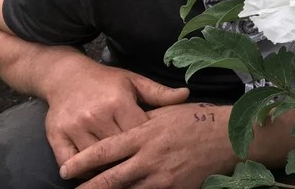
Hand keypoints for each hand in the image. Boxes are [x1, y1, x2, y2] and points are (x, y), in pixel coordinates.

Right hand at [43, 58, 189, 168]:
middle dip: (130, 160)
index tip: (158, 153)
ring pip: (94, 160)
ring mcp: (75, 127)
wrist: (66, 76)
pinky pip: (69, 162)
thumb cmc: (106, 81)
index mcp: (118, 102)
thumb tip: (186, 95)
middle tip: (142, 169)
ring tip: (121, 174)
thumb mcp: (134, 81)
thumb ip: (159, 93)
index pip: (138, 133)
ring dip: (107, 168)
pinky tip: (93, 172)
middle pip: (117, 150)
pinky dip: (81, 172)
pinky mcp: (56, 136)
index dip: (148, 145)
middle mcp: (96, 115)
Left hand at [59, 102, 238, 188]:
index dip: (81, 162)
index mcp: (145, 134)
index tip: (65, 169)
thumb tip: (120, 128)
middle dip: (87, 188)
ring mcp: (161, 178)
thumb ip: (141, 121)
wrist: (229, 138)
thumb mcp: (167, 113)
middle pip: (109, 179)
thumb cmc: (197, 119)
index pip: (105, 150)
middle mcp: (149, 158)